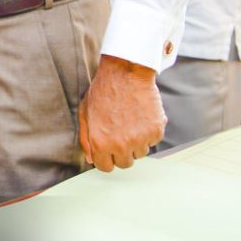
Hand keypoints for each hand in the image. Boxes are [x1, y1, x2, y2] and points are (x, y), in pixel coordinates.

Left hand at [77, 56, 164, 171]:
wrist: (125, 72)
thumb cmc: (103, 91)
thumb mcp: (85, 113)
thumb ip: (86, 139)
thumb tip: (91, 159)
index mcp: (100, 143)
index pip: (105, 167)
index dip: (107, 158)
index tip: (109, 149)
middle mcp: (120, 145)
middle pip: (125, 163)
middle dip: (122, 151)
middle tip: (120, 133)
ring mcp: (139, 139)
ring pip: (140, 153)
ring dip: (136, 142)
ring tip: (130, 121)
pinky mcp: (155, 131)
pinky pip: (153, 141)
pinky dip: (149, 132)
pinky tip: (141, 116)